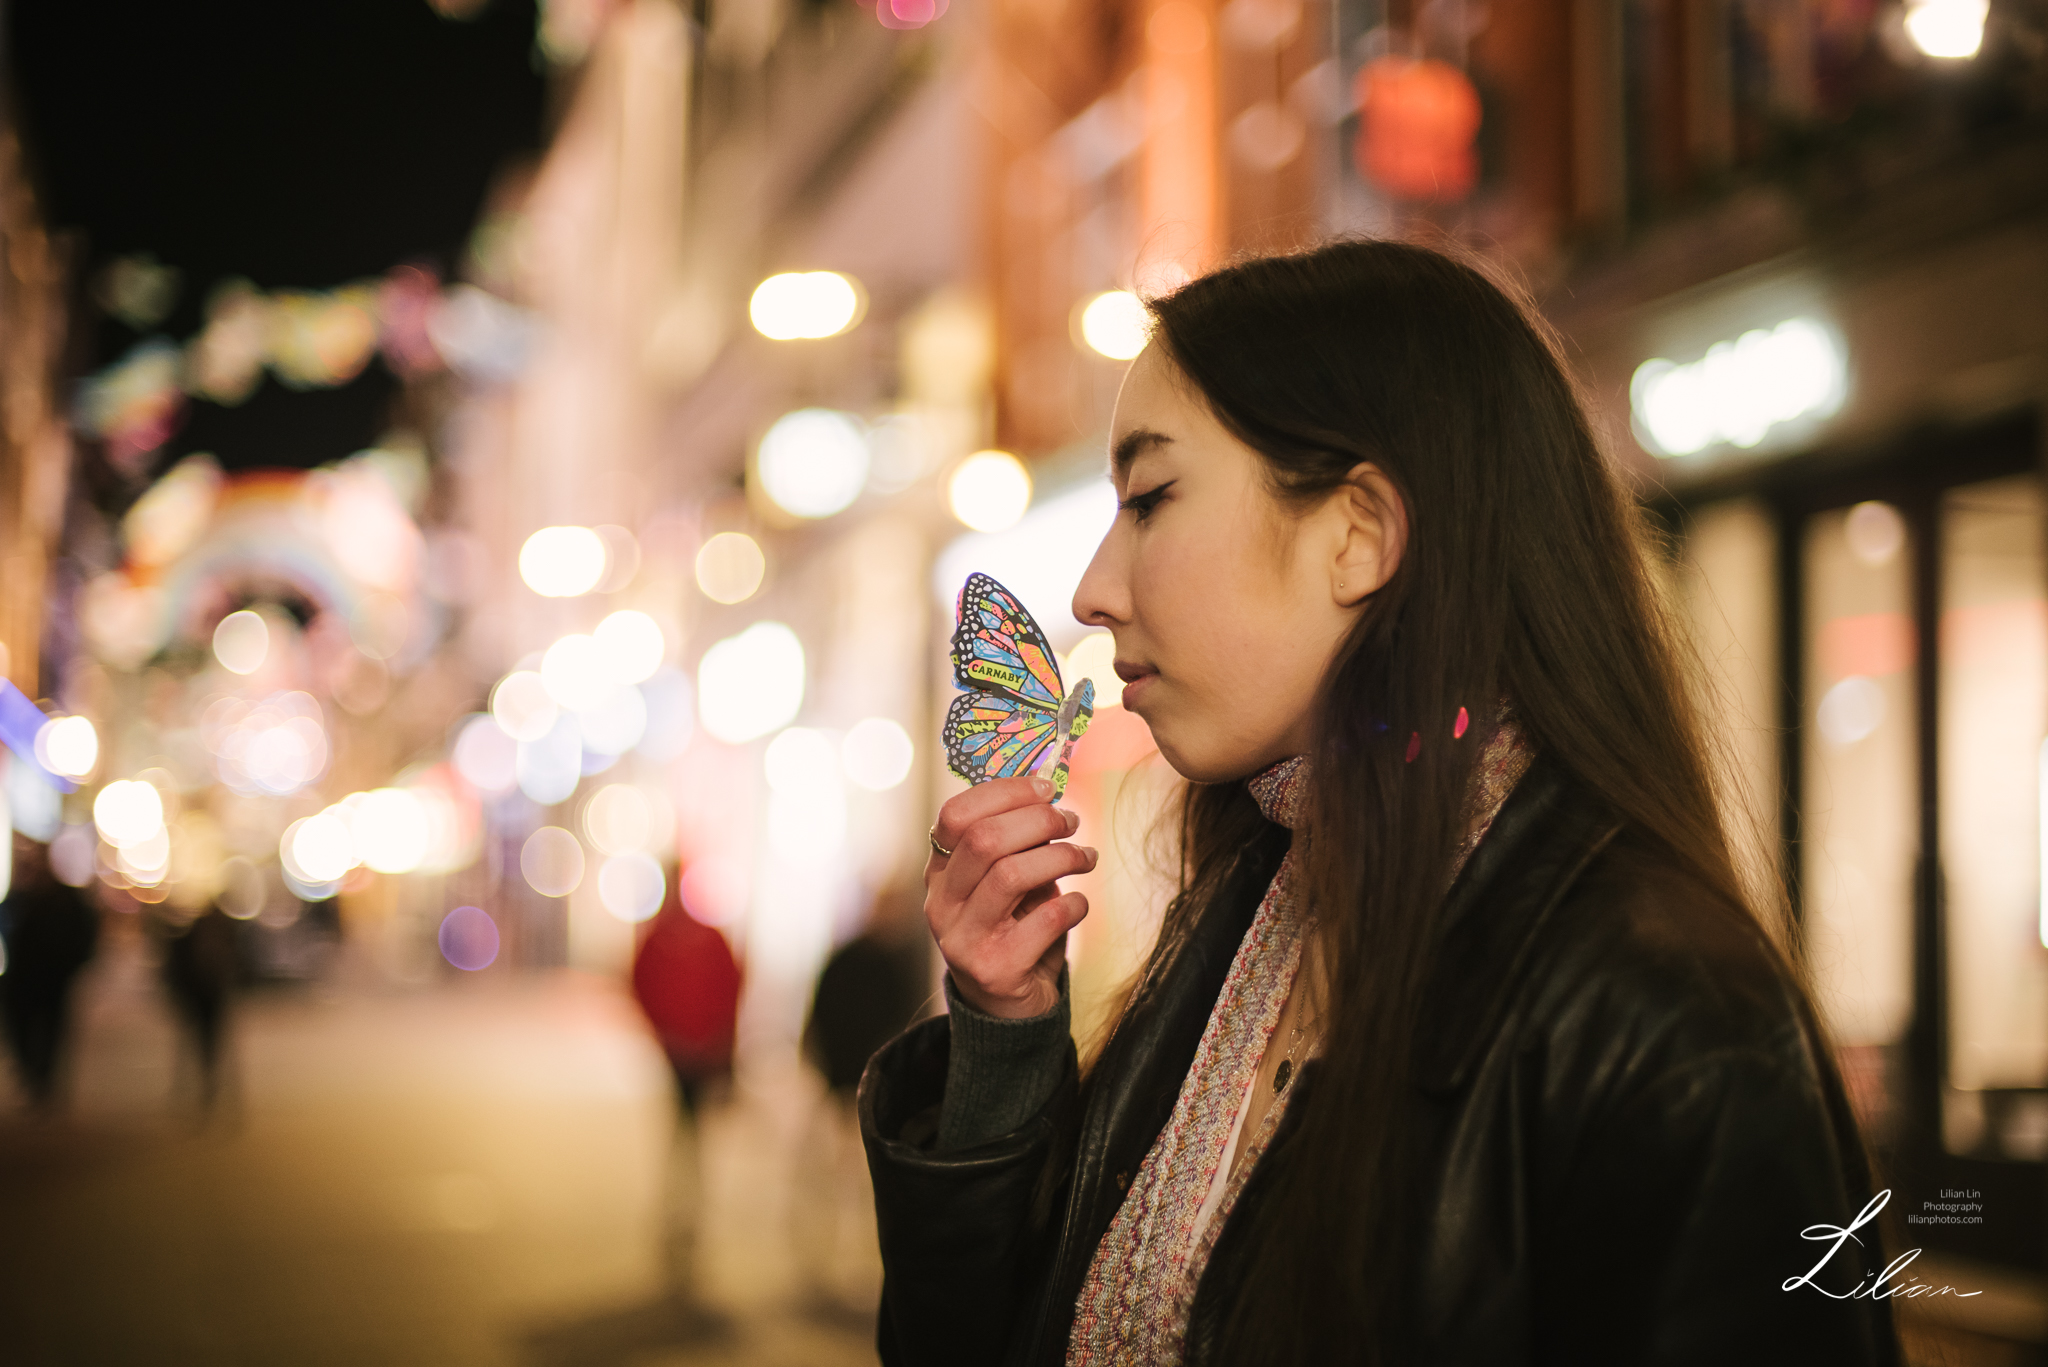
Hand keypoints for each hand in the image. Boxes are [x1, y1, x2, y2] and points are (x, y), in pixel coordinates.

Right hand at [925, 775, 1097, 1018]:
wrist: (1007, 1006)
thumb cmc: (1013, 927)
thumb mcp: (1004, 881)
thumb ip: (1016, 842)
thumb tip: (1050, 793)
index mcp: (939, 873)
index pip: (955, 815)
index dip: (1003, 792)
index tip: (1046, 789)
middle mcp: (941, 904)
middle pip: (984, 840)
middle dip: (1038, 821)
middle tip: (1072, 821)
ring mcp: (963, 939)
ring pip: (1011, 875)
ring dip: (1060, 857)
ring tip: (1085, 857)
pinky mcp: (996, 969)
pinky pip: (1045, 919)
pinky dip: (1074, 903)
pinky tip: (1080, 903)